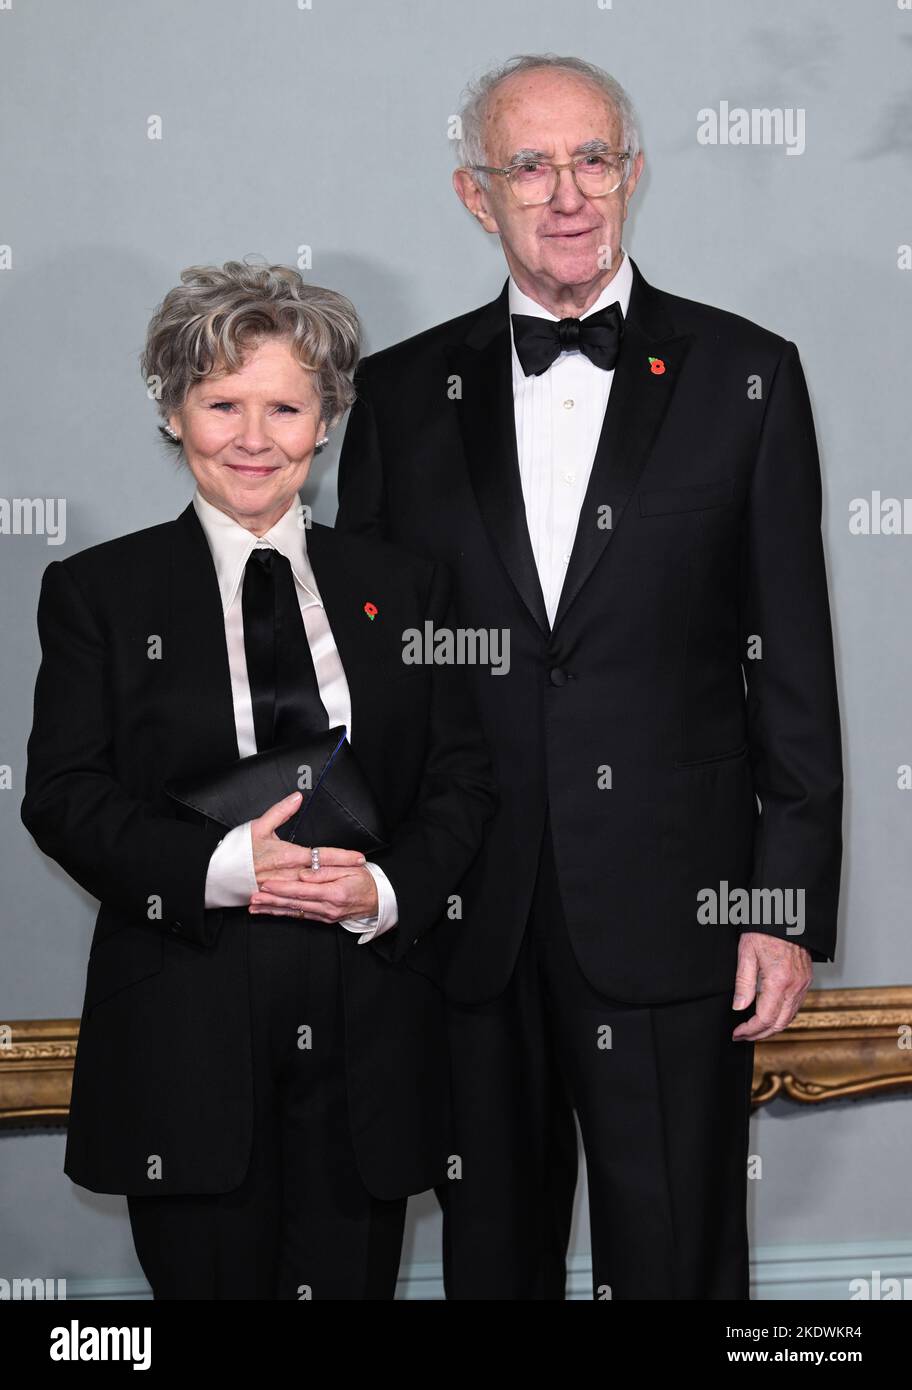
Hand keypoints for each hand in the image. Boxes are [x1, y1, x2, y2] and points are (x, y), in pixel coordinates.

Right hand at [249, 793, 367, 914]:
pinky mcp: (276, 899)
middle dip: (343, 874)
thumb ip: (280, 812)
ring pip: (314, 890)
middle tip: (363, 874)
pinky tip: (324, 900)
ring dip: (332, 888)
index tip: (359, 858)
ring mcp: (283, 890)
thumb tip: (297, 798)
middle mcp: (288, 875)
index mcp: (287, 856)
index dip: (342, 857)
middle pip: (323, 875)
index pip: (321, 856)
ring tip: (349, 887)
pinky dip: (313, 901)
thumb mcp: (258, 826)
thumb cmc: (237, 850)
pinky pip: (298, 901)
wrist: (217, 874)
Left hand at [250, 860, 378, 922]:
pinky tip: (271, 911)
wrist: (379, 900)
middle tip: (253, 897)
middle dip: (271, 900)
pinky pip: (300, 916)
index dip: (283, 888)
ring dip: (273, 909)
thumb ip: (325, 871)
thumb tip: (304, 874)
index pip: (302, 890)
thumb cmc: (365, 880)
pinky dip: (284, 914)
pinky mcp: (323, 919)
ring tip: (255, 906)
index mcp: (333, 893)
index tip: (266, 884)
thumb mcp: (350, 870)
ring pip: (294, 911)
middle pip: (294, 903)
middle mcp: (327, 908)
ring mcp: (325, 916)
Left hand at [731, 932, 813, 1040]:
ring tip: (754, 1029)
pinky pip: (796, 1006)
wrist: (787, 913)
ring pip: (790, 1017)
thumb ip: (743, 983)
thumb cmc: (764, 929)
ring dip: (772, 1027)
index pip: (764, 1018)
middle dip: (760, 1034)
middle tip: (743, 1036)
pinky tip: (770, 1015)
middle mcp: (795, 985)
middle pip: (779, 1023)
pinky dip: (783, 1016)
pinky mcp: (807, 980)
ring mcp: (804, 983)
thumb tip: (738, 1008)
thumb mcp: (746, 952)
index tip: (737, 1033)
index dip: (750, 1030)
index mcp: (779, 980)